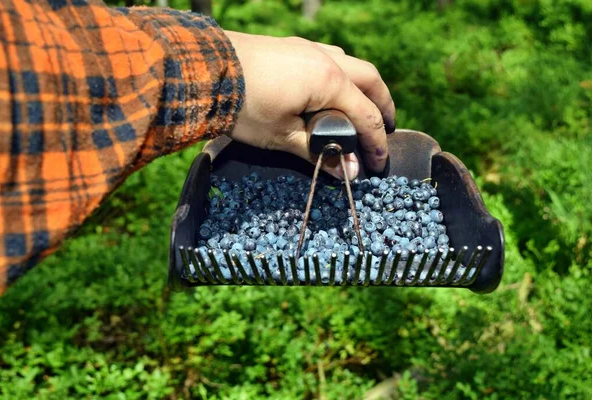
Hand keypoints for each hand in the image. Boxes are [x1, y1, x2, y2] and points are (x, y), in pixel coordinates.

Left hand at [224, 31, 394, 180]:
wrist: (205, 70)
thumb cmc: (244, 106)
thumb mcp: (282, 137)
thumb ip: (318, 153)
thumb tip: (348, 171)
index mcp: (329, 81)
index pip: (366, 114)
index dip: (376, 141)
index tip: (377, 163)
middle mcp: (325, 59)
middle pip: (370, 79)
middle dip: (383, 104)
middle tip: (386, 128)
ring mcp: (308, 48)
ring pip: (351, 64)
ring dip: (363, 86)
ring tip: (362, 107)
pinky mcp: (291, 46)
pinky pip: (330, 57)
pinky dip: (342, 75)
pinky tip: (330, 89)